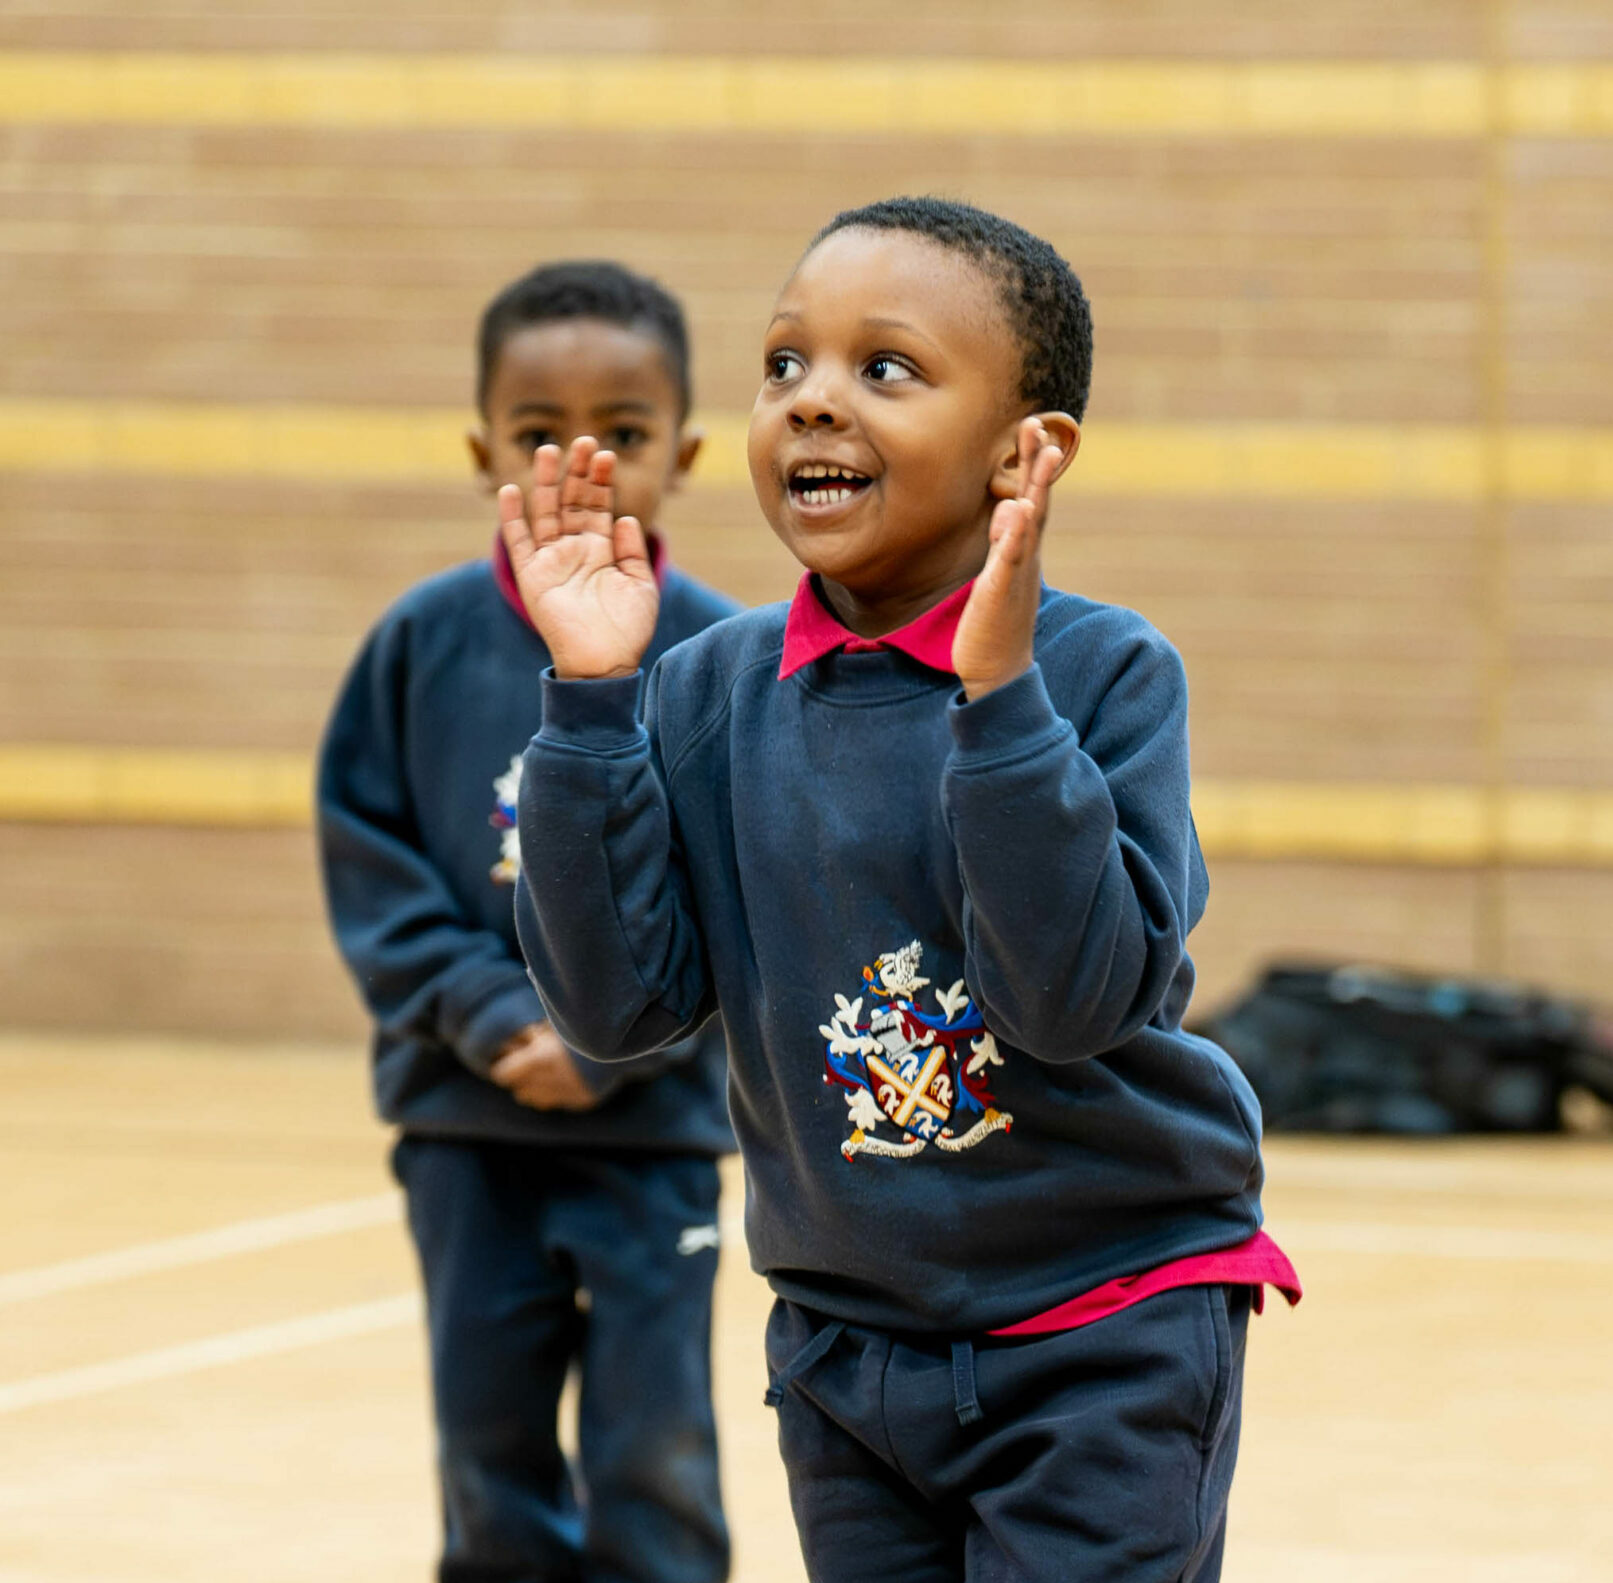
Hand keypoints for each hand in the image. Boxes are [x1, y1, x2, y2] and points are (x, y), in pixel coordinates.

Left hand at [488, 1023, 602, 1110]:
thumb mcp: (552, 1024)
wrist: (624, 1035)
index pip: (505, 1074)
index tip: (506, 1059)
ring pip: (536, 1100)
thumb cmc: (582, 1023)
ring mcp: (572, 1093)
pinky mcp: (585, 1100)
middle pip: (520, 1089)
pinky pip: (559, 1101)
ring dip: (535, 1088)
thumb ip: (530, 1036)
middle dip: (520, 1078)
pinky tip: (563, 1077)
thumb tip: (506, 1044)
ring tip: (542, 1071)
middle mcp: (556, 1079)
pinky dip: (557, 1091)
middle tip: (525, 1064)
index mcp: (543, 1058)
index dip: (504, 1066)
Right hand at [498, 437, 659, 678]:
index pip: (599, 505)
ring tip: (548, 451)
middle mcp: (575, 550)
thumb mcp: (640, 586)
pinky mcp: (533, 577)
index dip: (600, 480)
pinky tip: (511, 490)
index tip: (604, 454)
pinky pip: (519, 543)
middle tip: (582, 441)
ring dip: (546, 482)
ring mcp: (552, 561)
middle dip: (577, 471)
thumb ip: (632, 551)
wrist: (604, 664)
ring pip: (545, 513)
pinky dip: (512, 518)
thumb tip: (626, 518)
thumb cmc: (627, 630)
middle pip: (572, 501)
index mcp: (603, 550)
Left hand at [952, 417, 1065, 699]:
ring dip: (1038, 486)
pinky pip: (1011, 558)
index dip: (1032, 464)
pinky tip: (1023, 508)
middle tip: (1039, 424)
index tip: (1033, 427)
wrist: (998, 670)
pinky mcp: (1002, 592)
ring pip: (1031, 523)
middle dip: (1038, 463)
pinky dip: (1017, 532)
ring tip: (1044, 451)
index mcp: (1022, 550)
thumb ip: (1005, 540)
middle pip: (1037, 500)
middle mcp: (1026, 556)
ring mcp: (1017, 572)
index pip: (1031, 498)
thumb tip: (1011, 507)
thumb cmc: (996, 622)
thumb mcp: (998, 573)